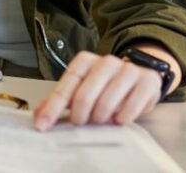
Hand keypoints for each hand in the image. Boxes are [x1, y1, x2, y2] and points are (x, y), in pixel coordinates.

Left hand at [34, 51, 162, 129]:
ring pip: (106, 102)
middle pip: (84, 95)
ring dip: (100, 118)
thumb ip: (60, 100)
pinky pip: (131, 107)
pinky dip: (122, 118)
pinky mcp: (146, 82)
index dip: (53, 107)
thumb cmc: (107, 85)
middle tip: (81, 123)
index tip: (43, 124)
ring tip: (101, 120)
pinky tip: (119, 118)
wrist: (141, 78)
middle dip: (79, 116)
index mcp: (86, 61)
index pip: (66, 85)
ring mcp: (128, 70)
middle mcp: (106, 62)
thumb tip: (38, 114)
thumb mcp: (82, 88)